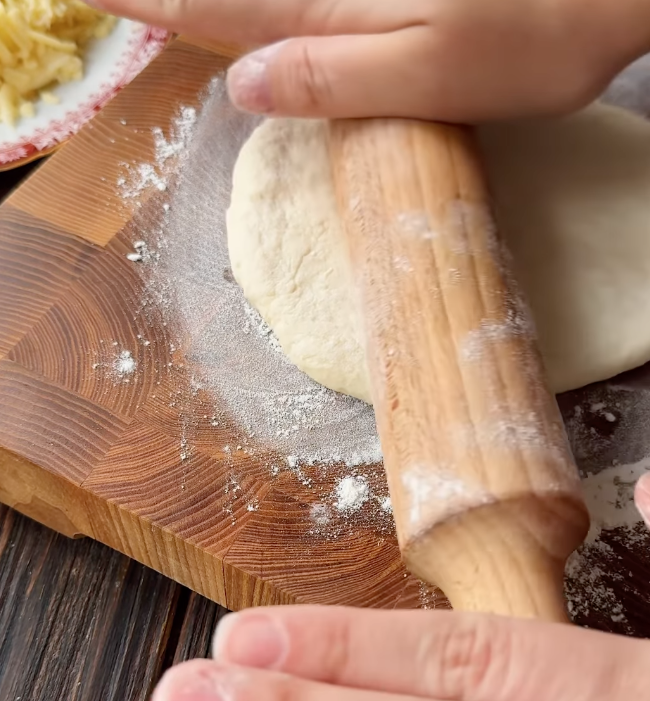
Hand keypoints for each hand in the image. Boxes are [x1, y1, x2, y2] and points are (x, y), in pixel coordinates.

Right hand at [88, 0, 649, 121]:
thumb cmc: (535, 37)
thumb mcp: (431, 77)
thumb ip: (333, 77)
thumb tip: (241, 84)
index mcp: (332, 12)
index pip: (215, 7)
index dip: (148, 1)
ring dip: (211, 0)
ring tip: (161, 6)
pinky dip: (271, 9)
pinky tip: (262, 21)